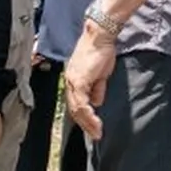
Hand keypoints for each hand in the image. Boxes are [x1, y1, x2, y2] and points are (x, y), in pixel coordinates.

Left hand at [65, 21, 118, 140]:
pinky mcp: (79, 81)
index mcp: (73, 79)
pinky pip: (82, 104)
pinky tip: (96, 122)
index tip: (93, 127)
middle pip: (74, 109)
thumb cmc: (101, 50)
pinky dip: (89, 115)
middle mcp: (69, 81)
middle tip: (95, 135)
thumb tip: (97, 102)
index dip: (83, 116)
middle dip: (85, 124)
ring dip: (87, 123)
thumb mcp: (101, 74)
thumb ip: (97, 88)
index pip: (75, 103)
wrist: (99, 36)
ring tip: (97, 133)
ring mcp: (72, 81)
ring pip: (76, 109)